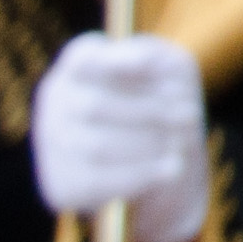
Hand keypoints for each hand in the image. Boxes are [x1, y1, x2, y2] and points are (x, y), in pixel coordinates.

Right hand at [27, 32, 210, 241]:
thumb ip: (157, 58)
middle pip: (95, 106)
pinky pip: (99, 181)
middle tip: (191, 114)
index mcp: (79, 65)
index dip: (112, 61)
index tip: (151, 63)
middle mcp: (55, 99)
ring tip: (183, 142)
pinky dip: (140, 175)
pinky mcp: (61, 183)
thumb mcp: (167, 70)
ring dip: (147, 144)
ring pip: (96, 146)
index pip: (82, 59)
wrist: (151, 161)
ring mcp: (52, 142)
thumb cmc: (160, 104)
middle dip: (149, 111)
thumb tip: (146, 62)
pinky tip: (172, 168)